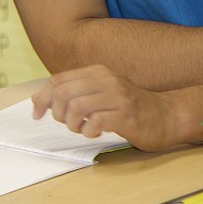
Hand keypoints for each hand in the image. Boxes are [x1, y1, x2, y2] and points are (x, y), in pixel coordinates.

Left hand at [31, 64, 171, 151]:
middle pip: (63, 92)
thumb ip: (71, 93)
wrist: (166, 116)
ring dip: (71, 124)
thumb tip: (37, 99)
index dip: (42, 98)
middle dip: (56, 113)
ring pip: (75, 107)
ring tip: (81, 128)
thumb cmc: (128, 107)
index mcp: (97, 71)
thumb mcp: (99, 93)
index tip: (37, 115)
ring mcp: (117, 95)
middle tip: (67, 123)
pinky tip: (94, 132)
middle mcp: (106, 79)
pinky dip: (87, 131)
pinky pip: (94, 122)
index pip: (58, 80)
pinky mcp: (126, 114)